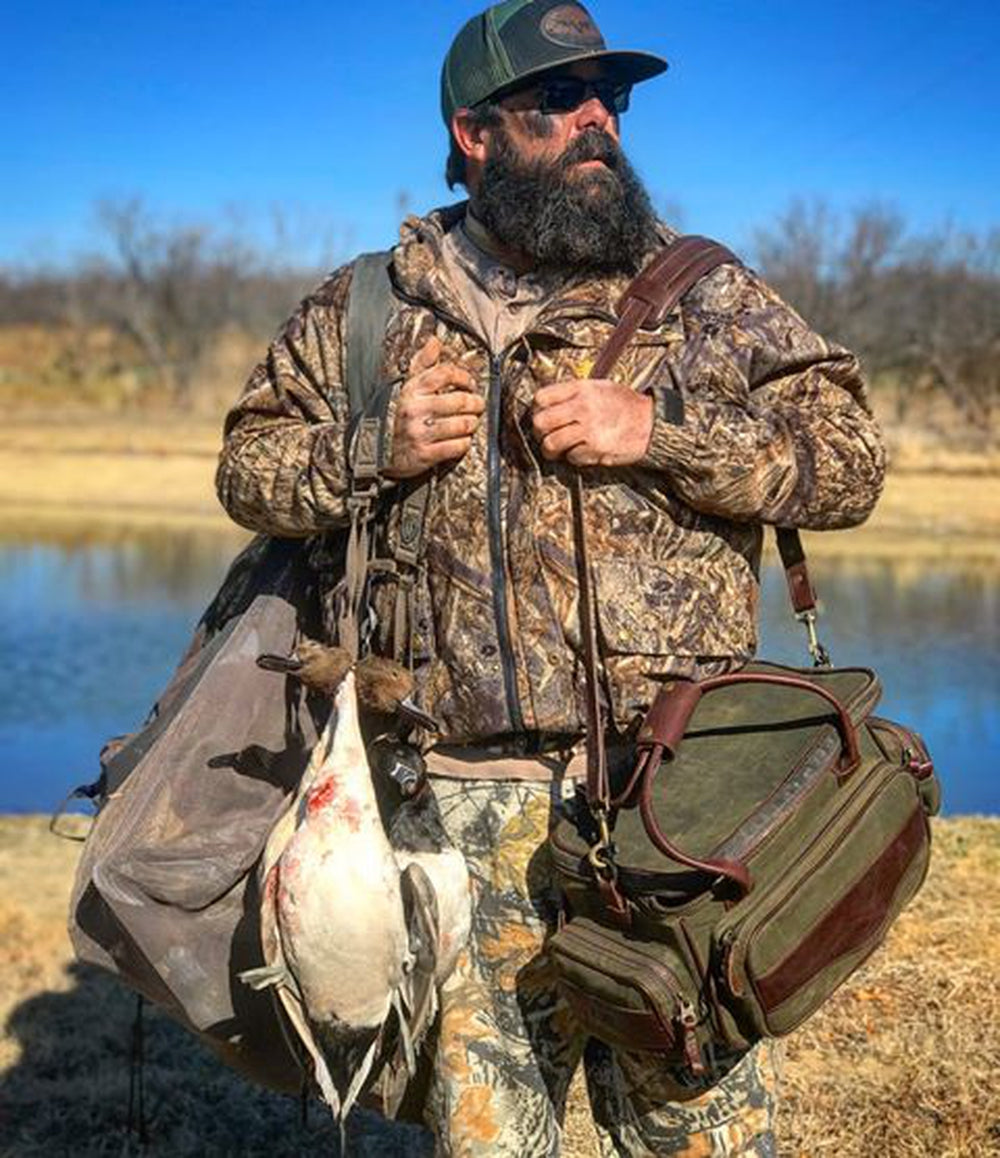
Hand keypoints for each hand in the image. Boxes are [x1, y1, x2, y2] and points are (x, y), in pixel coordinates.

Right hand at [384, 337, 484, 479]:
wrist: (376, 450)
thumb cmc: (399, 415)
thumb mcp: (406, 387)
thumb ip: (422, 364)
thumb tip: (434, 341)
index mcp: (411, 391)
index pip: (444, 374)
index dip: (464, 377)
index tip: (470, 383)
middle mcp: (414, 410)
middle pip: (460, 400)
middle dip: (475, 403)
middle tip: (477, 405)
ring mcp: (419, 433)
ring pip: (462, 424)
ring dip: (472, 423)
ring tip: (471, 422)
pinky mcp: (425, 454)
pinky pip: (457, 447)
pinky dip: (464, 443)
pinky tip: (461, 439)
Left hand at [531, 379, 653, 466]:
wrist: (651, 423)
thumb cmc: (626, 406)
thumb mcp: (600, 387)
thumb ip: (574, 394)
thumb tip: (548, 406)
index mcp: (581, 389)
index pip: (541, 398)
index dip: (537, 410)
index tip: (542, 416)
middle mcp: (582, 407)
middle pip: (540, 422)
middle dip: (539, 432)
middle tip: (545, 436)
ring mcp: (588, 429)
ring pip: (550, 443)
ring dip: (551, 450)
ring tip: (557, 450)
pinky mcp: (594, 449)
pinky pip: (571, 457)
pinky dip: (574, 458)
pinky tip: (582, 451)